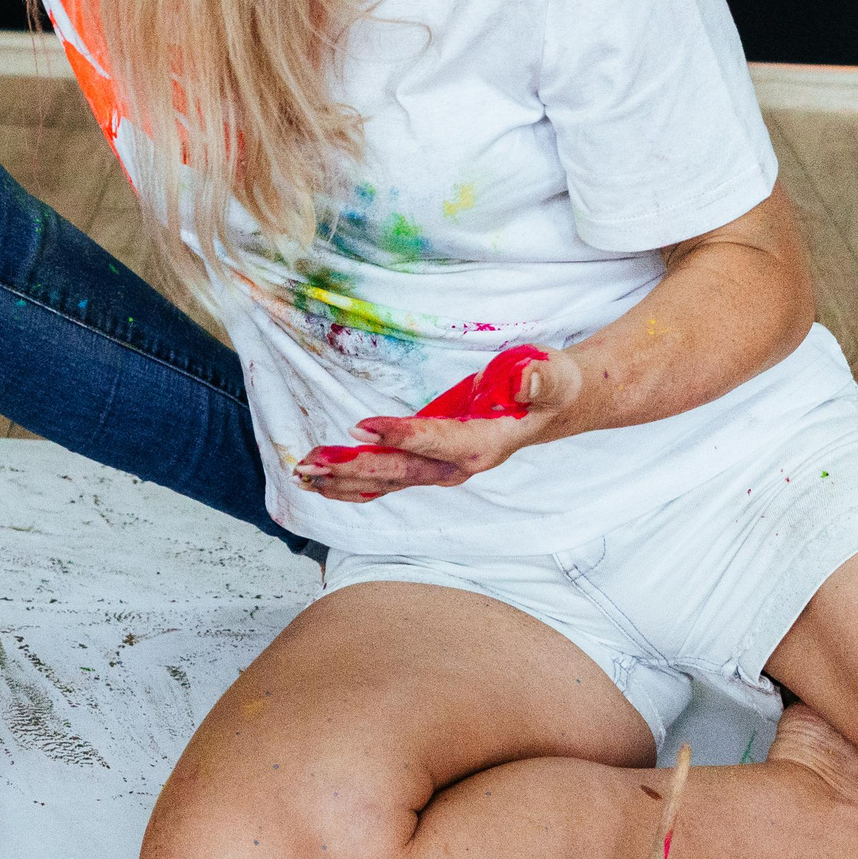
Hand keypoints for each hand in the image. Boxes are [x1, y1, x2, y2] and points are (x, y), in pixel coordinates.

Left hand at [291, 347, 582, 502]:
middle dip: (354, 467)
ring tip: (302, 473)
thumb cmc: (550, 386)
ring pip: (387, 480)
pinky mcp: (431, 463)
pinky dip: (355, 482)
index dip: (401, 436)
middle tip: (312, 462)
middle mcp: (458, 466)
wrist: (554, 407)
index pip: (436, 444)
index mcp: (483, 447)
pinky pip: (389, 478)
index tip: (363, 426)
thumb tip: (525, 380)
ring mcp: (442, 469)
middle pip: (400, 471)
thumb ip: (538, 378)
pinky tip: (324, 483)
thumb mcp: (551, 375)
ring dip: (344, 478)